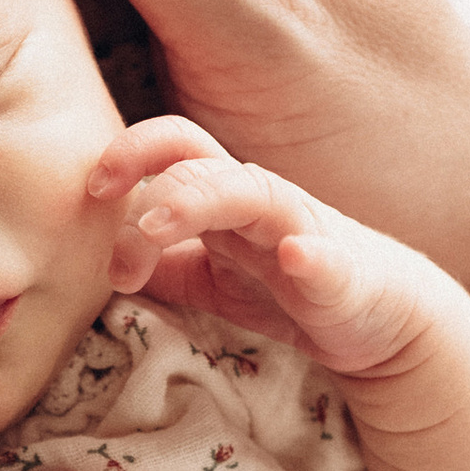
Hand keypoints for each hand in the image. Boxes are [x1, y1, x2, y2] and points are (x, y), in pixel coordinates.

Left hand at [94, 115, 466, 382]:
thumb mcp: (211, 279)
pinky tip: (296, 256)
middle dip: (149, 176)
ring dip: (201, 200)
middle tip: (108, 216)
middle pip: (201, 160)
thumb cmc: (290, 288)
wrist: (378, 321)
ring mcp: (302, 232)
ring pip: (253, 194)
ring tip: (161, 221)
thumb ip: (160, 266)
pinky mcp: (341, 275)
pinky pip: (326, 257)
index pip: (174, 149)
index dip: (129, 153)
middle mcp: (260, 202)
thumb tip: (98, 260)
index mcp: (225, 197)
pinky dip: (311, 255)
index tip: (91, 190)